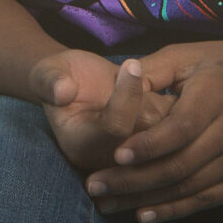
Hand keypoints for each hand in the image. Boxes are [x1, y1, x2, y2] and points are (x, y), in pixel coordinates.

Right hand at [28, 51, 172, 173]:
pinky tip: (162, 87)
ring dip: (164, 104)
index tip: (131, 62)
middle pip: (144, 136)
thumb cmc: (59, 78)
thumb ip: (50, 81)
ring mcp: (131, 154)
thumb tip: (61, 91)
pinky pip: (173, 134)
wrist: (73, 85)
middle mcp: (108, 159)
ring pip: (163, 136)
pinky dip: (174, 108)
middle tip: (141, 71)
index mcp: (80, 146)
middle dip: (148, 99)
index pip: (115, 128)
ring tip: (150, 79)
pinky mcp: (148, 146)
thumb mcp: (48, 74)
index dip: (127, 95)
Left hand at [85, 41, 222, 222]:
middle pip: (180, 165)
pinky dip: (174, 209)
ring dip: (146, 200)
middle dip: (133, 180)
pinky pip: (206, 200)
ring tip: (108, 203)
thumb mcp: (189, 55)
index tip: (115, 155)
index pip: (181, 128)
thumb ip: (152, 70)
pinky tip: (144, 214)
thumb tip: (114, 83)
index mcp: (219, 94)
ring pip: (189, 188)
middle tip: (94, 186)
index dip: (148, 145)